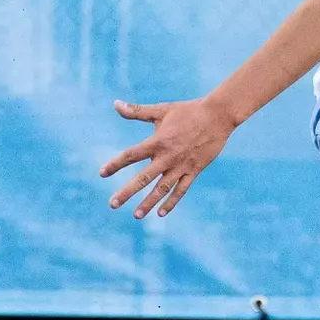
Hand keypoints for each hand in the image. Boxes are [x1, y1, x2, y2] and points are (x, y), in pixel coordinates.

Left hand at [99, 98, 233, 217]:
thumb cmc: (188, 111)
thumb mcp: (161, 110)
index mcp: (157, 142)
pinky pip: (181, 190)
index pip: (131, 155)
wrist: (218, 116)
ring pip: (162, 189)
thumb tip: (115, 104)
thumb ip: (137, 111)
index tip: (102, 173)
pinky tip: (162, 213)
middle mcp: (167, 157)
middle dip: (127, 192)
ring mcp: (181, 166)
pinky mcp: (194, 171)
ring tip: (136, 215)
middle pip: (143, 178)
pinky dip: (172, 202)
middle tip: (113, 204)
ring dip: (148, 203)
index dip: (115, 164)